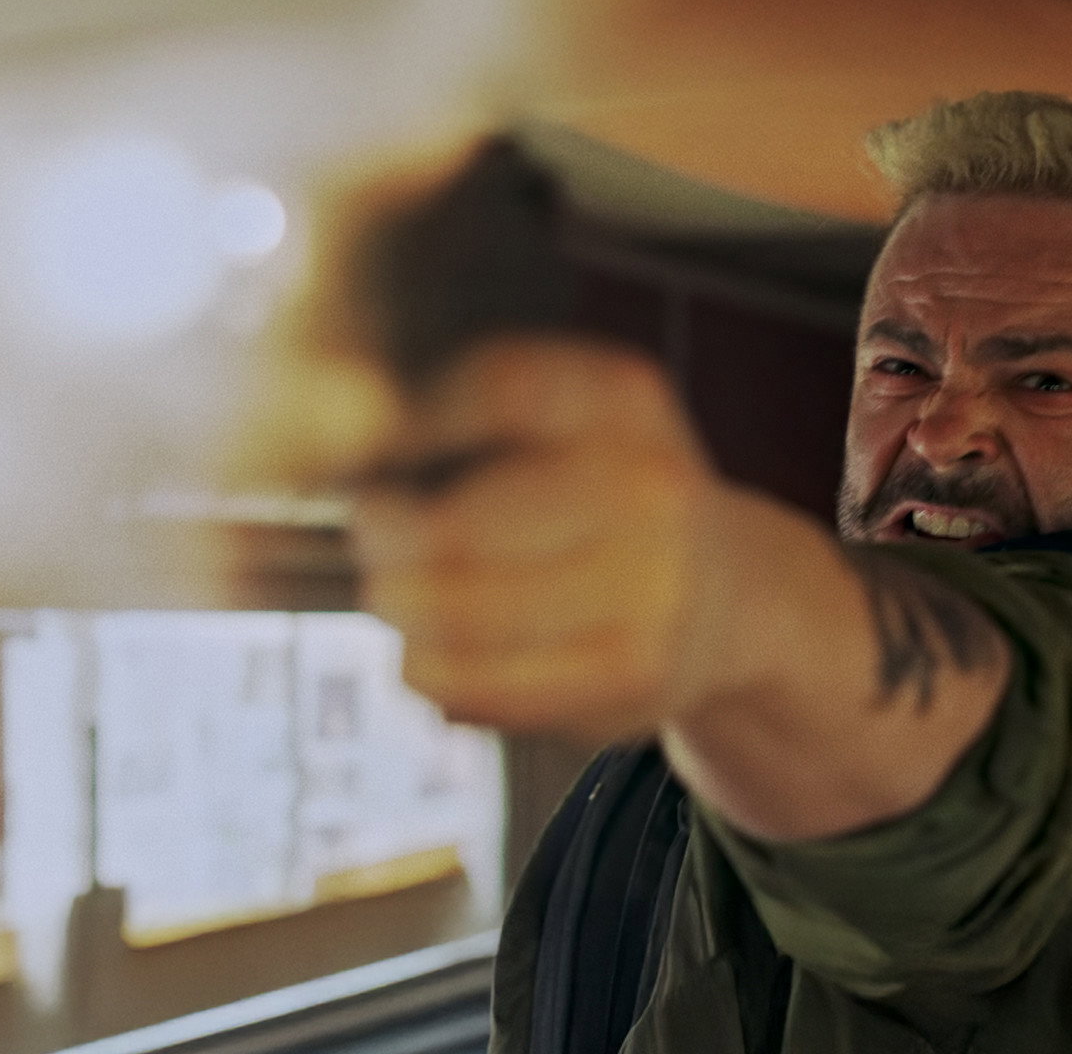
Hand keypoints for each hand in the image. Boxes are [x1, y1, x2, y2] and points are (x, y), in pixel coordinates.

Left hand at [351, 336, 791, 742]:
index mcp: (625, 400)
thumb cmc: (607, 501)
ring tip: (391, 603)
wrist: (726, 593)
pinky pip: (490, 684)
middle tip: (366, 540)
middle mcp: (649, 484)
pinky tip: (420, 664)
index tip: (362, 455)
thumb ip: (472, 406)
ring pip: (462, 612)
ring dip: (400, 613)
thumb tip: (345, 431)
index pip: (499, 387)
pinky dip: (431, 676)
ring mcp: (649, 583)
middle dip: (386, 539)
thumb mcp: (574, 420)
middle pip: (456, 526)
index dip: (412, 423)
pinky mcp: (630, 671)